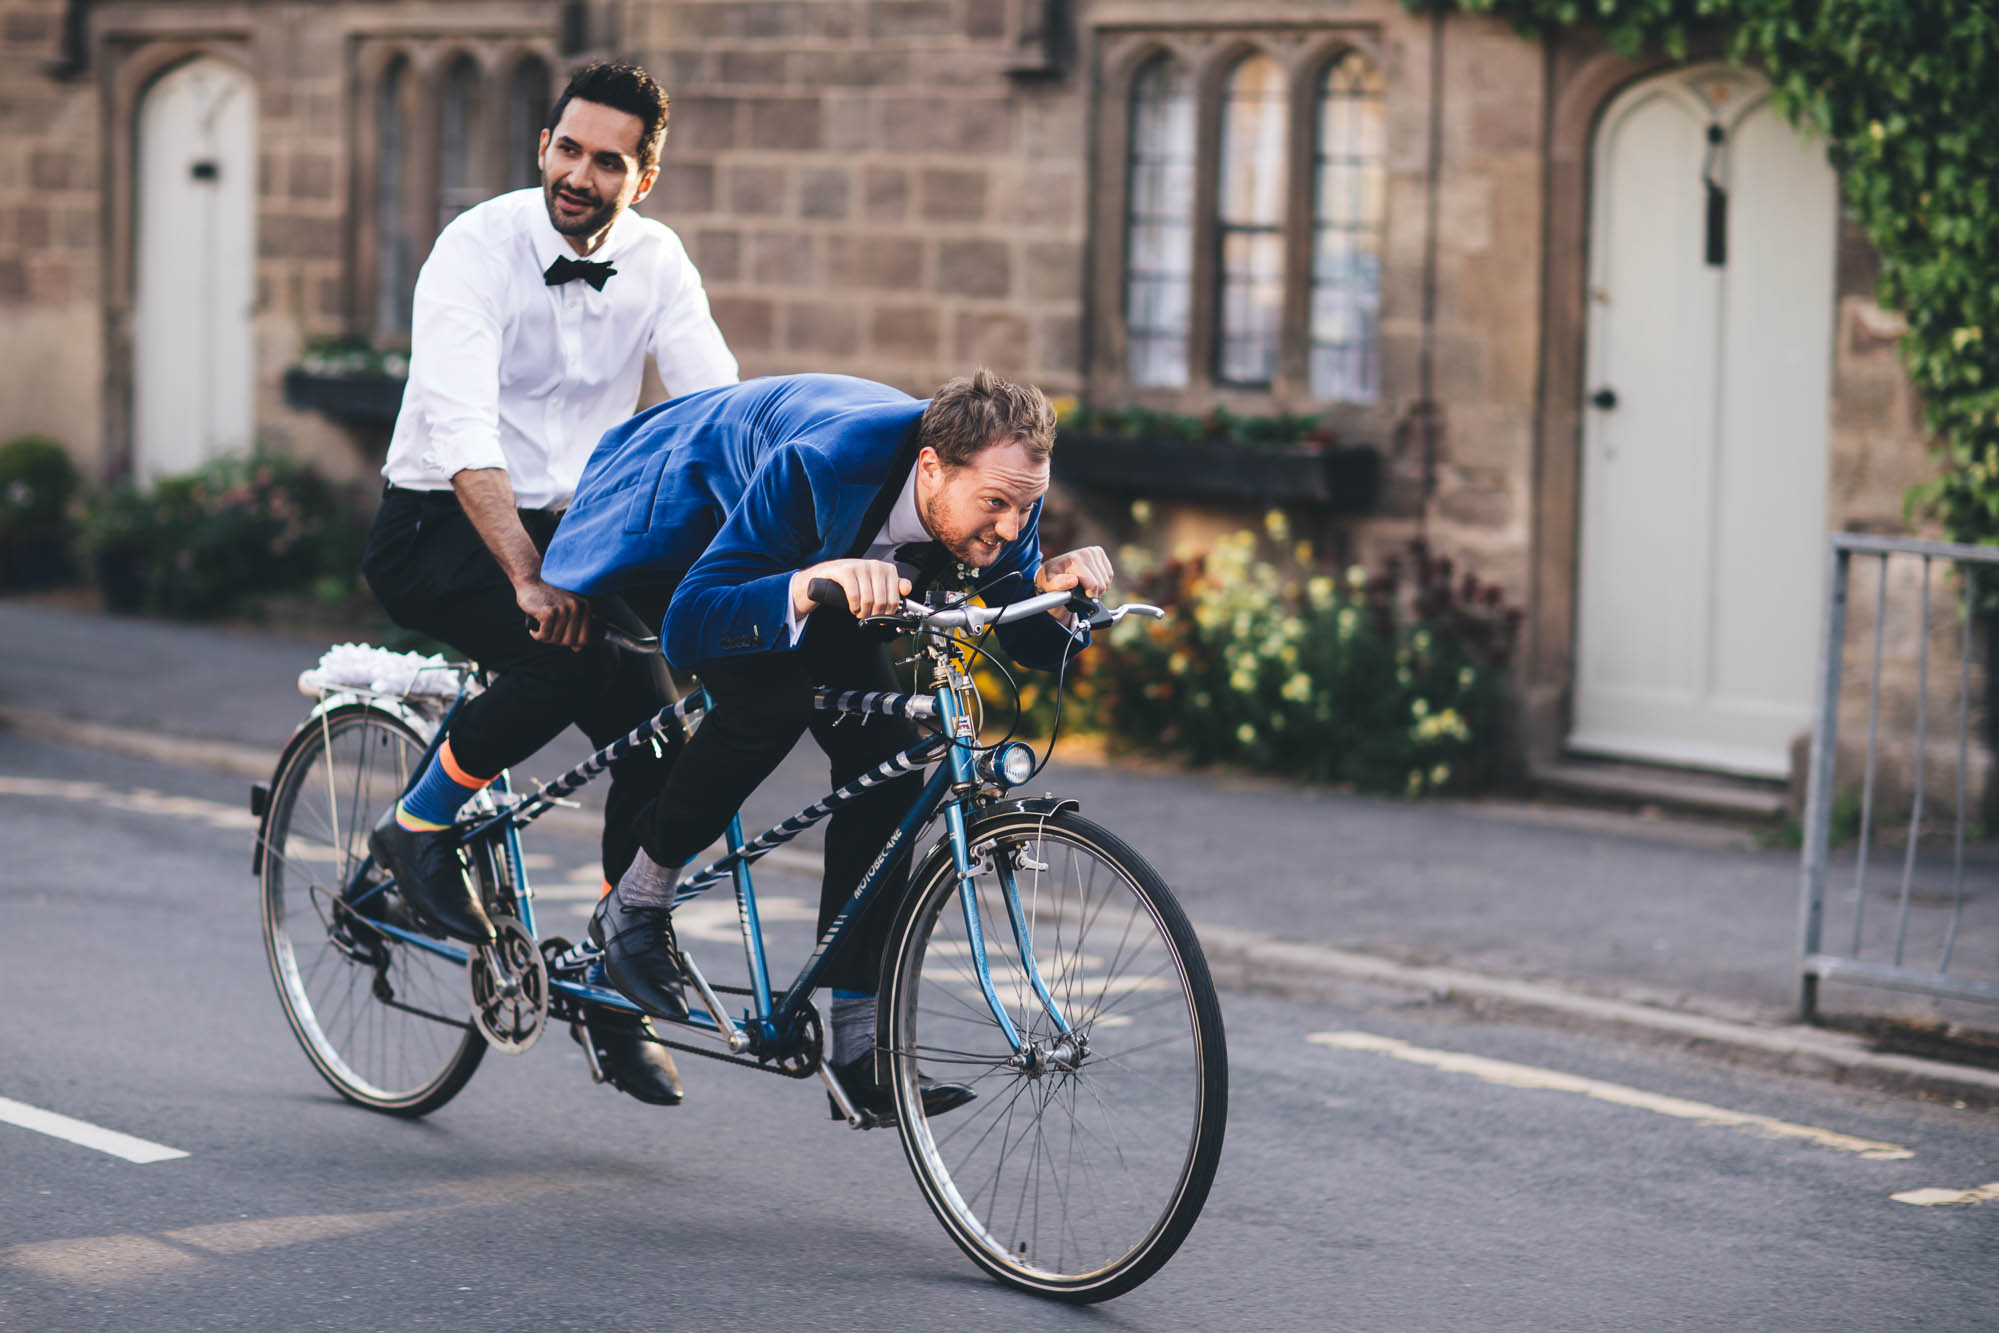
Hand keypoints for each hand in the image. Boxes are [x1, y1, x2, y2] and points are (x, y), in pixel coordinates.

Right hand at [518, 577, 588, 648]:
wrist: (532, 581)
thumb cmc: (549, 597)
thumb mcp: (566, 610)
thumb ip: (574, 628)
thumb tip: (578, 649)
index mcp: (585, 607)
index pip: (584, 639)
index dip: (572, 642)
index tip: (561, 635)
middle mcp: (576, 608)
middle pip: (569, 642)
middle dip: (556, 641)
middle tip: (548, 631)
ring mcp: (563, 609)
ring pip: (555, 639)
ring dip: (545, 638)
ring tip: (541, 627)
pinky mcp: (548, 612)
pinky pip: (544, 636)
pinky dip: (537, 635)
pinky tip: (535, 629)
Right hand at [791, 559, 911, 619]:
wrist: (829, 573)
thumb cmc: (856, 581)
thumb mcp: (877, 583)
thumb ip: (894, 586)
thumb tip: (906, 589)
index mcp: (888, 569)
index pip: (895, 599)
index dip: (889, 612)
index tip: (883, 616)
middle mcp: (876, 565)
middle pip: (882, 602)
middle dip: (875, 615)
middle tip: (868, 616)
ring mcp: (861, 566)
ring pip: (868, 600)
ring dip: (863, 613)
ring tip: (860, 612)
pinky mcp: (846, 571)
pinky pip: (855, 596)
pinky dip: (854, 607)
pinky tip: (853, 608)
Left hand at [1035, 546, 1113, 599]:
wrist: (1054, 570)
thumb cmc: (1051, 580)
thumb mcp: (1049, 584)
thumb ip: (1059, 584)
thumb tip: (1073, 581)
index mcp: (1074, 559)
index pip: (1093, 585)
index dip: (1088, 596)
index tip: (1079, 597)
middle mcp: (1086, 552)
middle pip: (1101, 584)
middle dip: (1093, 594)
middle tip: (1081, 594)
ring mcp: (1094, 551)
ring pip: (1107, 581)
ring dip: (1098, 589)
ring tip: (1084, 588)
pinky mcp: (1100, 553)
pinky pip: (1109, 575)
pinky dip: (1103, 582)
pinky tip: (1091, 581)